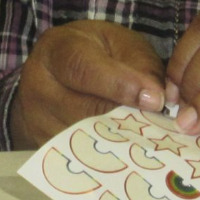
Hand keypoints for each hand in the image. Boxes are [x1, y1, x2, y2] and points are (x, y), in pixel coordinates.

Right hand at [12, 20, 167, 149]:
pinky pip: (81, 156)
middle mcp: (38, 86)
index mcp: (56, 50)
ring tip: (149, 138)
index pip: (83, 69)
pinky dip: (110, 153)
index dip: (120, 85)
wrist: (56, 70)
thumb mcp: (119, 43)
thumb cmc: (95, 51)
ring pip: (86, 140)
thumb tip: (155, 101)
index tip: (154, 100)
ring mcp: (38, 121)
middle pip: (85, 111)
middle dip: (127, 119)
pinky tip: (131, 149)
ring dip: (121, 140)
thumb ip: (139, 65)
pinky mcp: (46, 146)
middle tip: (161, 125)